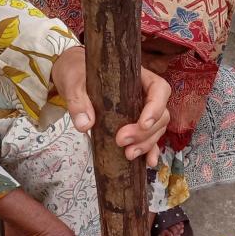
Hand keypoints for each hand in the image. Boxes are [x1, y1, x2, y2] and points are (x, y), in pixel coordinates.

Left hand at [51, 48, 172, 167]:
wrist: (73, 77)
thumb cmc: (78, 73)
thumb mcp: (74, 82)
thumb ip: (78, 101)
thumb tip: (84, 125)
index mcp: (137, 77)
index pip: (159, 89)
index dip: (156, 108)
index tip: (142, 124)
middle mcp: (145, 94)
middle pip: (160, 115)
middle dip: (145, 133)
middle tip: (121, 141)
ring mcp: (142, 111)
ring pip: (157, 129)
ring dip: (146, 144)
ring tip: (128, 154)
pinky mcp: (136, 126)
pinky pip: (150, 139)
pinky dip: (150, 151)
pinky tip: (147, 162)